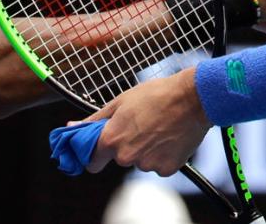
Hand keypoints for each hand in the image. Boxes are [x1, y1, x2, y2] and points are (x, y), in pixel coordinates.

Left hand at [84, 68, 210, 175]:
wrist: (192, 98)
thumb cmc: (156, 95)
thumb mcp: (120, 101)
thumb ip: (94, 119)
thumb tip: (72, 127)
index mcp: (111, 140)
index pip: (92, 162)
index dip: (95, 154)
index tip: (100, 147)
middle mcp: (126, 157)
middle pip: (119, 158)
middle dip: (125, 145)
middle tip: (139, 125)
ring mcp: (147, 165)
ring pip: (139, 161)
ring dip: (145, 148)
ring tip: (157, 127)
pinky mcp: (166, 169)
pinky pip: (157, 164)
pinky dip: (161, 154)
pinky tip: (168, 136)